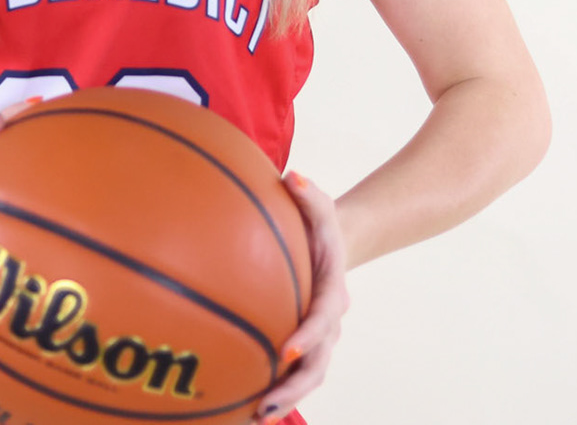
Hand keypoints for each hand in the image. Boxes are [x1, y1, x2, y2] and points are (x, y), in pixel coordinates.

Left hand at [256, 172, 349, 421]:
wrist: (333, 246)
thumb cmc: (318, 224)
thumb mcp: (319, 204)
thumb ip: (309, 193)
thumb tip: (293, 177)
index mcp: (332, 291)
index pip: (324, 318)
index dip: (308, 337)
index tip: (287, 351)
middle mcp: (328, 322)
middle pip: (319, 363)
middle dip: (295, 387)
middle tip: (266, 404)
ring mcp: (317, 339)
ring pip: (308, 377)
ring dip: (285, 400)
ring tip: (255, 418)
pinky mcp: (302, 346)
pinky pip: (290, 375)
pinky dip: (273, 392)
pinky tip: (243, 409)